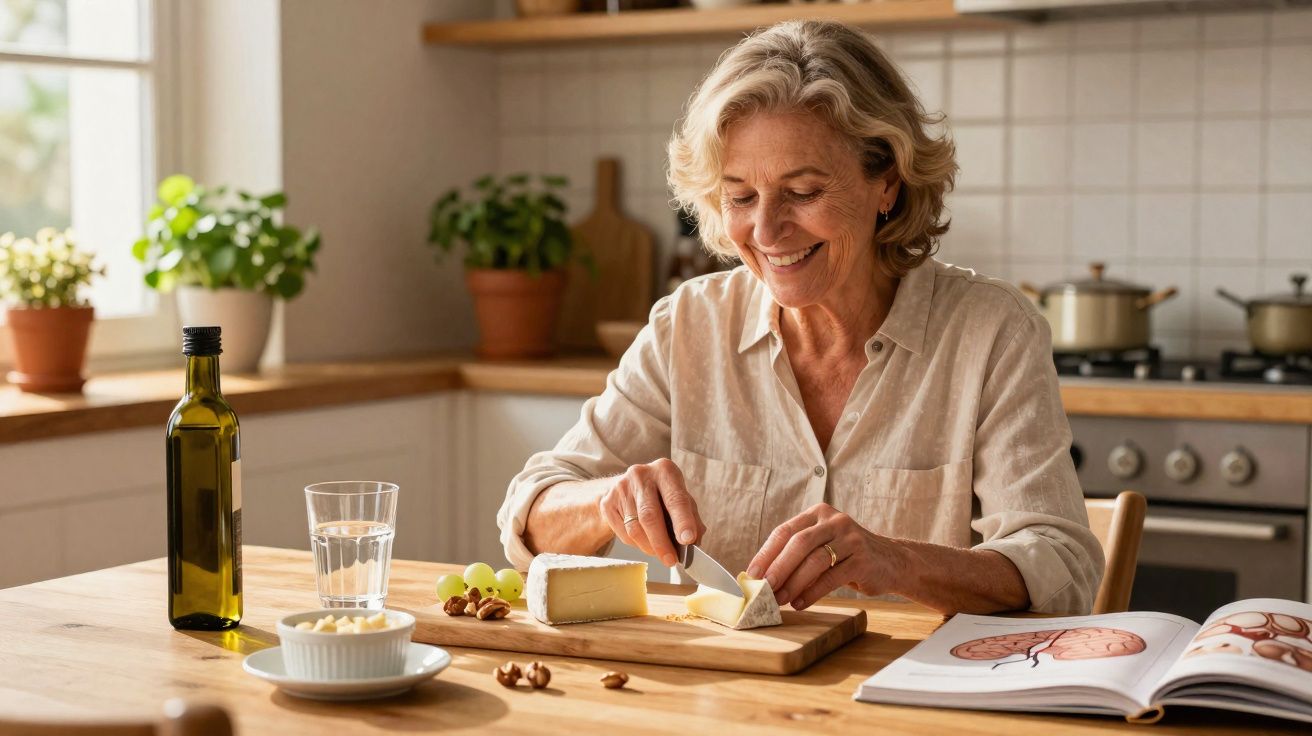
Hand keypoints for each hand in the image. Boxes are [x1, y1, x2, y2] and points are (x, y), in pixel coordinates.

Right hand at [596, 458, 705, 566]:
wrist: (629, 487)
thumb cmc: (662, 495)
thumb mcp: (680, 498)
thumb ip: (691, 518)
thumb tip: (694, 542)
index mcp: (664, 470)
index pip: (675, 499)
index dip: (682, 521)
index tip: (688, 540)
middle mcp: (640, 475)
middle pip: (649, 516)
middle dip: (662, 542)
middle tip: (671, 560)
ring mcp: (621, 488)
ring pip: (635, 528)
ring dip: (650, 547)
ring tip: (661, 554)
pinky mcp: (608, 503)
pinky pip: (623, 533)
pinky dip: (637, 545)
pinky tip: (645, 542)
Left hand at [747, 503, 899, 609]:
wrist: (890, 561)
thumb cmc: (847, 556)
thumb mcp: (823, 545)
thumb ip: (797, 554)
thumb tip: (761, 576)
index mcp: (818, 513)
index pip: (785, 531)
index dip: (766, 553)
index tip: (751, 574)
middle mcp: (834, 521)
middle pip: (799, 543)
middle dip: (778, 567)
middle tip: (764, 588)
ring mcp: (851, 538)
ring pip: (815, 560)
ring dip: (794, 583)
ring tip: (780, 599)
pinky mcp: (863, 559)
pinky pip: (832, 577)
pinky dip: (812, 592)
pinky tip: (800, 603)